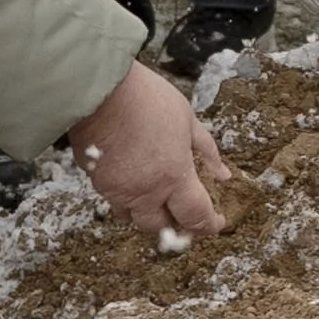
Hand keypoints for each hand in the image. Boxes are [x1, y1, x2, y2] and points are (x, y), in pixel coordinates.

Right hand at [66, 59, 230, 238]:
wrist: (99, 91)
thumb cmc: (147, 99)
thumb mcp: (188, 119)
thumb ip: (206, 151)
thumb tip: (223, 175)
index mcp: (174, 177)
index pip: (196, 217)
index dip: (209, 224)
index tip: (216, 220)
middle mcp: (145, 192)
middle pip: (162, 228)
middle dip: (177, 225)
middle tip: (186, 214)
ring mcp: (117, 190)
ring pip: (134, 218)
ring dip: (148, 214)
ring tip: (158, 198)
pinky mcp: (95, 181)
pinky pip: (113, 200)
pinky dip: (127, 198)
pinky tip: (133, 179)